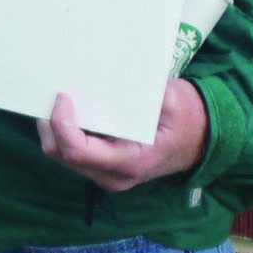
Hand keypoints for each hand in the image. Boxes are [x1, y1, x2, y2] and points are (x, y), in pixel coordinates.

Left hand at [37, 81, 208, 193]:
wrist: (202, 140)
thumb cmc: (188, 118)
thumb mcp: (174, 99)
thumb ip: (147, 93)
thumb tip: (117, 77)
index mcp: (131, 162)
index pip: (78, 152)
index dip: (62, 125)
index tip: (63, 97)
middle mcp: (114, 175)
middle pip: (63, 155)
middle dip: (50, 125)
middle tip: (50, 94)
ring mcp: (106, 174)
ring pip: (63, 156)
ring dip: (54, 129)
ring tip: (56, 101)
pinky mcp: (103, 167)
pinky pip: (73, 153)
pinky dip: (64, 132)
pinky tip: (69, 111)